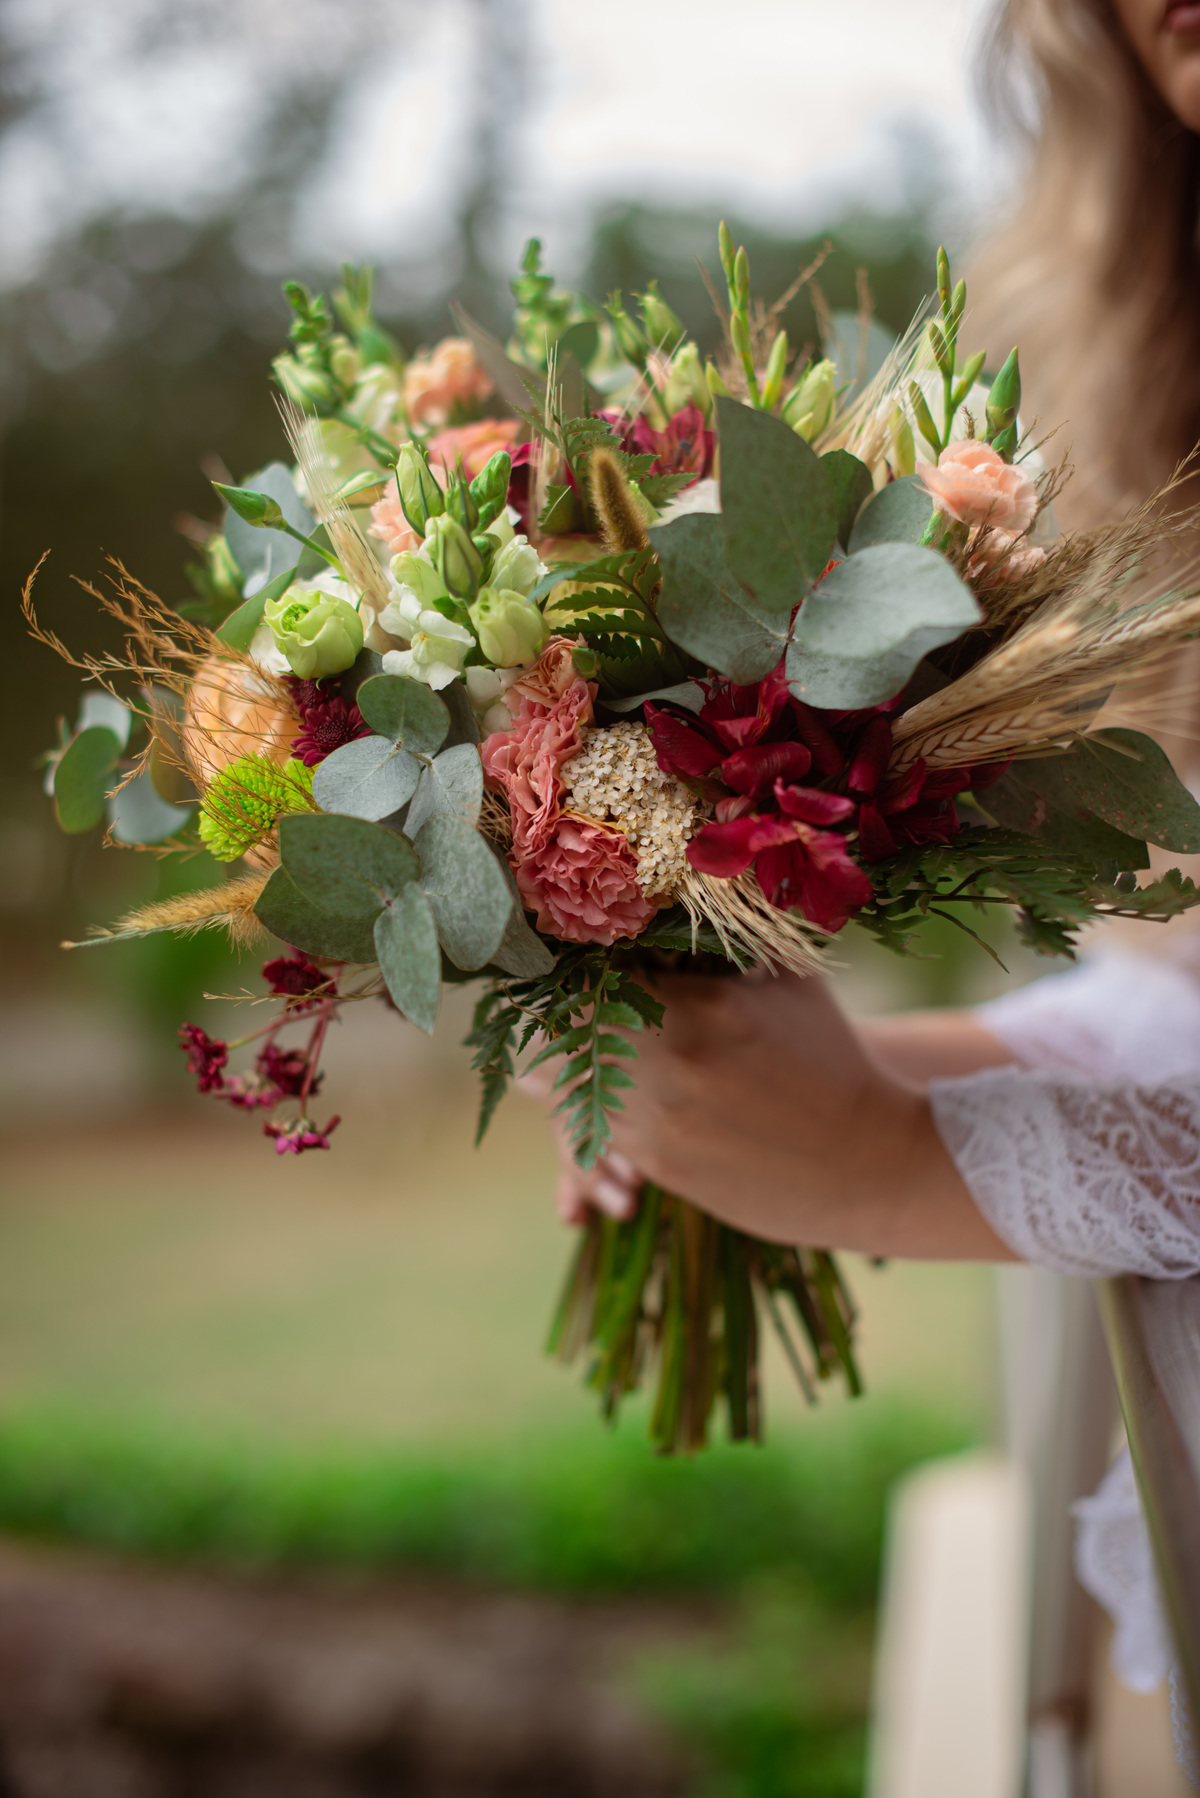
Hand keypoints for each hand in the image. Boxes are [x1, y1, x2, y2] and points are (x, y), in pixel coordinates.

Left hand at [526, 971, 1012, 1261]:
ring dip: (548, 1073)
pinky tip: (573, 1104)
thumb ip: (725, 936)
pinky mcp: (658, 1170)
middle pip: (558, 1036)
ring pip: (566, 1092)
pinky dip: (577, 1118)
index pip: (585, 978)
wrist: (874, 1160)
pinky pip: (592, 1137)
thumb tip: (669, 884)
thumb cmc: (832, 1055)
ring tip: (531, 1059)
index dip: (554, 963)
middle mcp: (661, 1071)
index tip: (542, 949)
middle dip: (540, 1020)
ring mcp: (655, 1127)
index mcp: (691, 1011)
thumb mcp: (785, 976)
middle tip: (523, 1005)